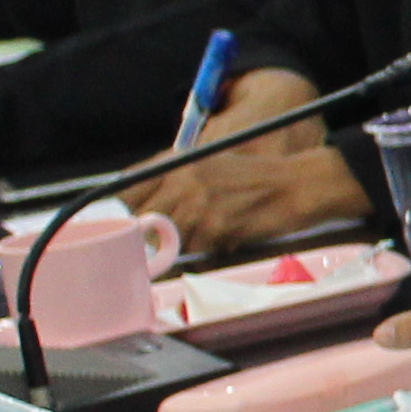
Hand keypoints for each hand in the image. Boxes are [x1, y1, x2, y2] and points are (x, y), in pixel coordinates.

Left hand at [128, 131, 369, 257]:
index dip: (116, 209)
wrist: (297, 185)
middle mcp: (182, 179)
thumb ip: (174, 183)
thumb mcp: (209, 166)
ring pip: (166, 238)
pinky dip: (207, 249)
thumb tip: (140, 212)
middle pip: (139, 219)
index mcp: (177, 161)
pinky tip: (226, 235)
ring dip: (179, 244)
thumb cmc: (255, 178)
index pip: (127, 187)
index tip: (113, 225)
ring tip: (205, 233)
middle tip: (149, 246)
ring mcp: (197, 204)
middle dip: (143, 237)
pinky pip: (197, 250)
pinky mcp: (215, 228)